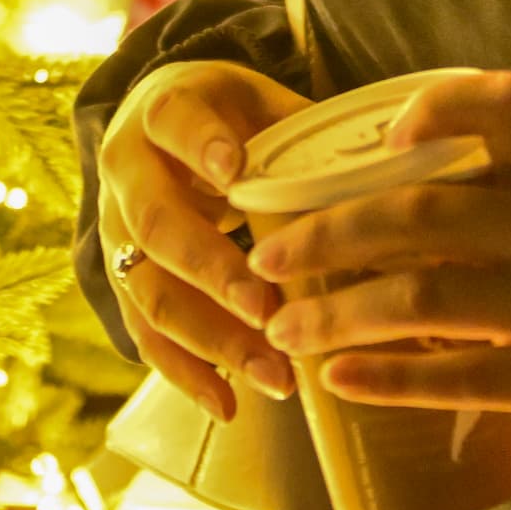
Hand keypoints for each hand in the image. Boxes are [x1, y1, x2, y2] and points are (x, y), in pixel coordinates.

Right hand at [95, 58, 312, 419]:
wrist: (160, 128)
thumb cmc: (227, 117)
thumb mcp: (259, 104)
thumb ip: (306, 135)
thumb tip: (394, 166)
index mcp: (163, 111)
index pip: (175, 123)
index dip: (200, 146)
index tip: (235, 172)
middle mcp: (127, 172)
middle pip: (155, 222)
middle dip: (211, 270)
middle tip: (265, 307)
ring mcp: (116, 232)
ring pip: (148, 290)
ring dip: (209, 337)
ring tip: (270, 373)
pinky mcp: (122, 282)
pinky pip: (144, 334)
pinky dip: (184, 373)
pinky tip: (227, 405)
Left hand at [250, 69, 510, 472]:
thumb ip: (495, 207)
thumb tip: (373, 215)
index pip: (508, 105)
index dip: (440, 106)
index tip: (384, 136)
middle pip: (422, 213)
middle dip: (329, 234)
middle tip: (266, 257)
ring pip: (425, 299)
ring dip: (339, 314)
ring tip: (285, 330)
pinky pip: (460, 376)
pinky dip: (391, 377)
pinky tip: (342, 380)